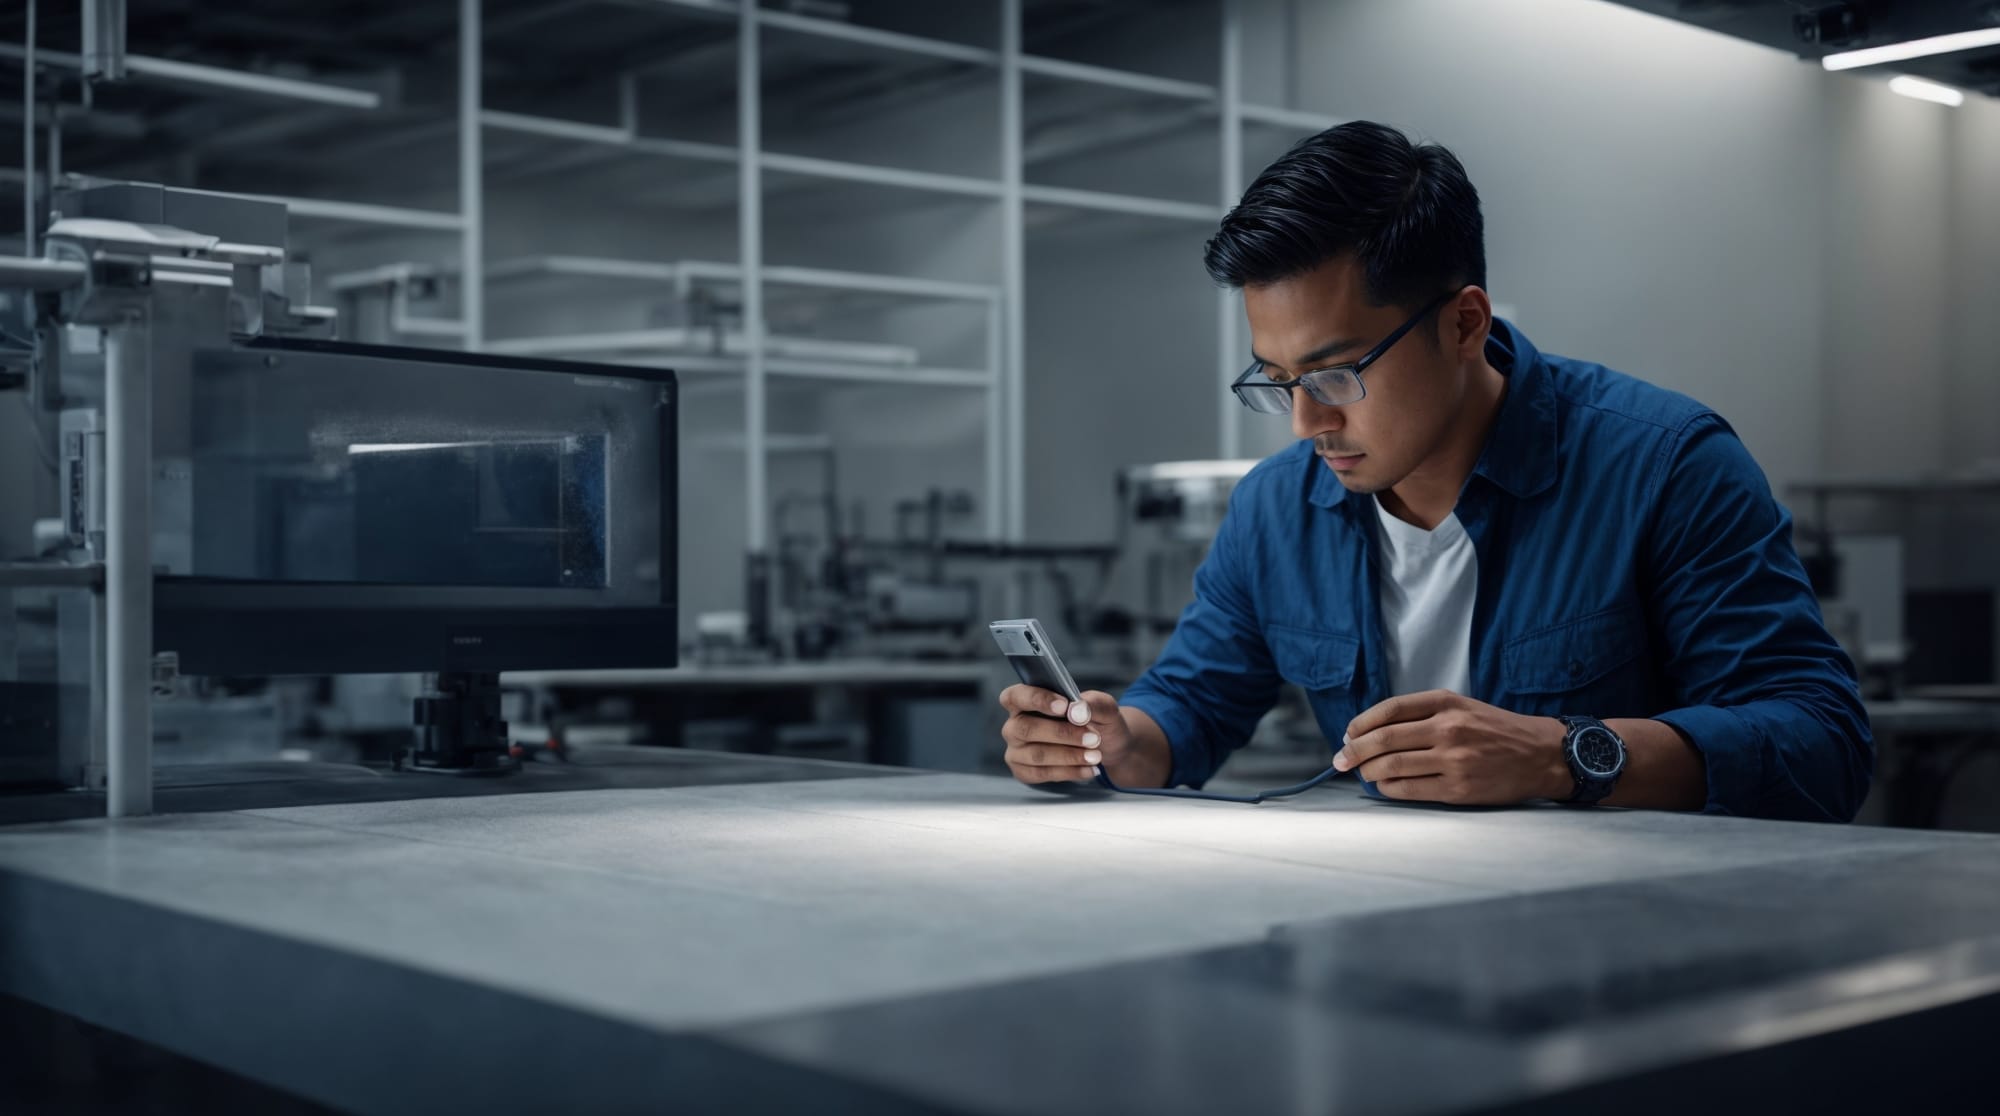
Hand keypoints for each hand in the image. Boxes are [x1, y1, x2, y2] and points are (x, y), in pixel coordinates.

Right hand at [998, 685, 1130, 784]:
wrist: (1106, 747)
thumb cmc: (1095, 719)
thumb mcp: (1102, 705)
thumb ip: (1091, 704)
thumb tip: (1076, 711)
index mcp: (1024, 700)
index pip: (1015, 696)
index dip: (1037, 700)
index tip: (1064, 706)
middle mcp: (1015, 725)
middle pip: (1026, 728)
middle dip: (1062, 733)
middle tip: (1093, 738)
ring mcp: (1016, 750)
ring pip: (1037, 754)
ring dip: (1069, 756)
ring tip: (1095, 755)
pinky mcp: (1024, 772)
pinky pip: (1042, 774)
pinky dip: (1069, 772)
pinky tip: (1088, 768)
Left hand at [1333, 690, 1570, 805]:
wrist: (1541, 754)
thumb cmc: (1495, 730)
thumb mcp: (1461, 707)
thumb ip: (1422, 715)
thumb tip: (1371, 732)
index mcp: (1446, 702)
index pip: (1389, 710)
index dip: (1360, 723)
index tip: (1347, 735)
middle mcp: (1448, 728)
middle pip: (1383, 739)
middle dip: (1353, 751)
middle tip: (1340, 760)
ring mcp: (1453, 760)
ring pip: (1391, 766)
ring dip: (1368, 772)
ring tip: (1363, 774)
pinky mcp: (1458, 788)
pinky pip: (1409, 790)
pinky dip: (1388, 789)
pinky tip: (1385, 786)